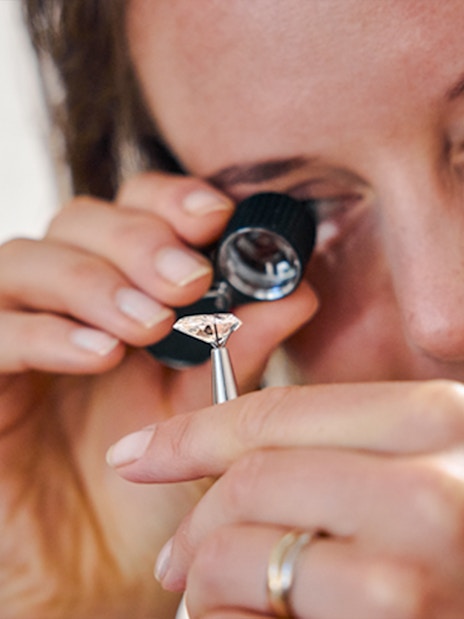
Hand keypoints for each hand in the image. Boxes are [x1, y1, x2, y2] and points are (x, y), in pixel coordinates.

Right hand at [0, 172, 317, 616]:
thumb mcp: (209, 411)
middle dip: (137, 240)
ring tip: (150, 324)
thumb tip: (298, 292)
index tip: (215, 217)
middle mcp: (73, 303)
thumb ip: (244, 348)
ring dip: (94, 282)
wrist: (102, 571)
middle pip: (81, 221)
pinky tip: (99, 355)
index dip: (168, 199)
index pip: (135, 209)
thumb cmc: (160, 487)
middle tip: (189, 280)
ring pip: (28, 261)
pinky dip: (44, 333)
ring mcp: (22, 335)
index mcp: (130, 294)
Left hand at [110, 380, 463, 617]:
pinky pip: (257, 612)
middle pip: (251, 479)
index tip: (140, 454)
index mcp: (433, 418)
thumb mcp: (411, 467)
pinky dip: (232, 617)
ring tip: (219, 600)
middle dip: (196, 521)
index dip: (192, 433)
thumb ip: (336, 449)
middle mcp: (427, 483)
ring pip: (240, 549)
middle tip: (176, 557)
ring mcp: (411, 562)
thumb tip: (224, 455)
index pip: (277, 411)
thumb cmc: (451, 539)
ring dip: (209, 579)